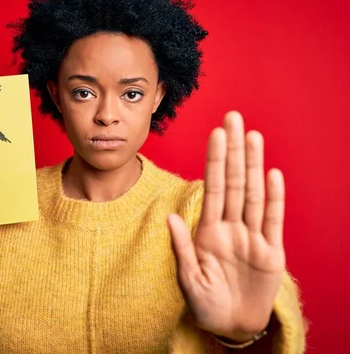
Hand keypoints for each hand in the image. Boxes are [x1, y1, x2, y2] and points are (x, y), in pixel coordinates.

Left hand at [167, 111, 284, 341]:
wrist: (230, 326)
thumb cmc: (205, 303)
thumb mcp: (188, 278)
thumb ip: (181, 247)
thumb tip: (169, 218)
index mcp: (208, 231)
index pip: (212, 188)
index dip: (214, 160)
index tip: (215, 134)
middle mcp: (231, 227)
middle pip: (233, 182)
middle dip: (233, 150)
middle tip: (234, 117)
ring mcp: (252, 238)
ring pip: (253, 194)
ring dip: (253, 165)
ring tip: (253, 136)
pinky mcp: (271, 253)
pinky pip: (272, 221)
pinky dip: (273, 198)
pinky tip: (272, 174)